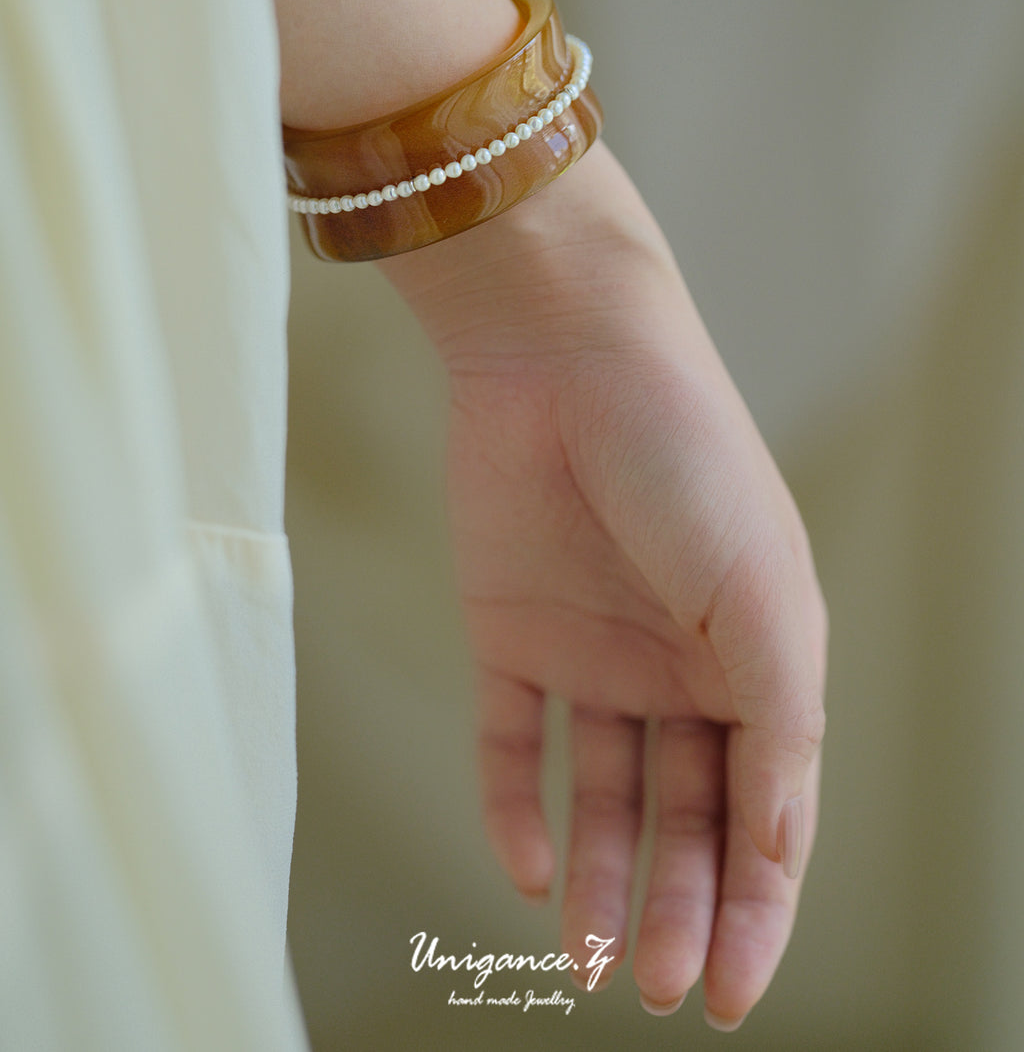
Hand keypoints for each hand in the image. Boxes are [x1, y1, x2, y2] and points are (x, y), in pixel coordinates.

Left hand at [383, 141, 826, 1028]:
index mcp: (758, 655)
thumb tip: (788, 847)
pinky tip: (530, 868)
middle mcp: (679, 664)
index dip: (757, 904)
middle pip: (685, 813)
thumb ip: (780, 719)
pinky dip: (517, 807)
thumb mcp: (761, 591)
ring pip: (603, 792)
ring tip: (594, 960)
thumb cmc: (684, 456)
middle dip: (679, 905)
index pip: (766, 807)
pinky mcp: (510, 631)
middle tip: (661, 988)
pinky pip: (513, 740)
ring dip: (602, 876)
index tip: (734, 995)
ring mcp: (593, 652)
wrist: (561, 352)